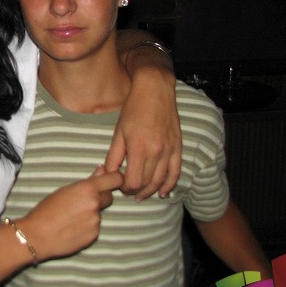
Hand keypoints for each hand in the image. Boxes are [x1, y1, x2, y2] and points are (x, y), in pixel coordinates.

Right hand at [18, 165, 120, 261]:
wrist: (37, 236)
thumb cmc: (46, 210)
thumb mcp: (64, 190)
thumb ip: (88, 181)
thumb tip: (101, 170)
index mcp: (87, 189)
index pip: (114, 179)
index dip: (115, 178)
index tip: (114, 180)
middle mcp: (95, 204)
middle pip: (109, 197)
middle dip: (100, 197)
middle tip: (82, 201)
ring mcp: (96, 221)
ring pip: (99, 213)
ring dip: (90, 214)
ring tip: (71, 218)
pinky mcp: (94, 235)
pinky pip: (94, 227)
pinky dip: (86, 227)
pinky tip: (72, 228)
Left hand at [105, 67, 181, 200]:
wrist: (155, 91)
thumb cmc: (133, 109)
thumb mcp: (118, 132)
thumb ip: (113, 156)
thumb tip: (108, 173)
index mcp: (139, 149)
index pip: (133, 182)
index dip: (124, 188)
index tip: (119, 185)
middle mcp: (156, 152)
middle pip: (146, 184)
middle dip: (135, 190)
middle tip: (127, 190)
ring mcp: (169, 151)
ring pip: (160, 181)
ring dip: (150, 191)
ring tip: (141, 196)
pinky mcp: (177, 147)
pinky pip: (175, 172)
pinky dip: (170, 185)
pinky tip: (163, 193)